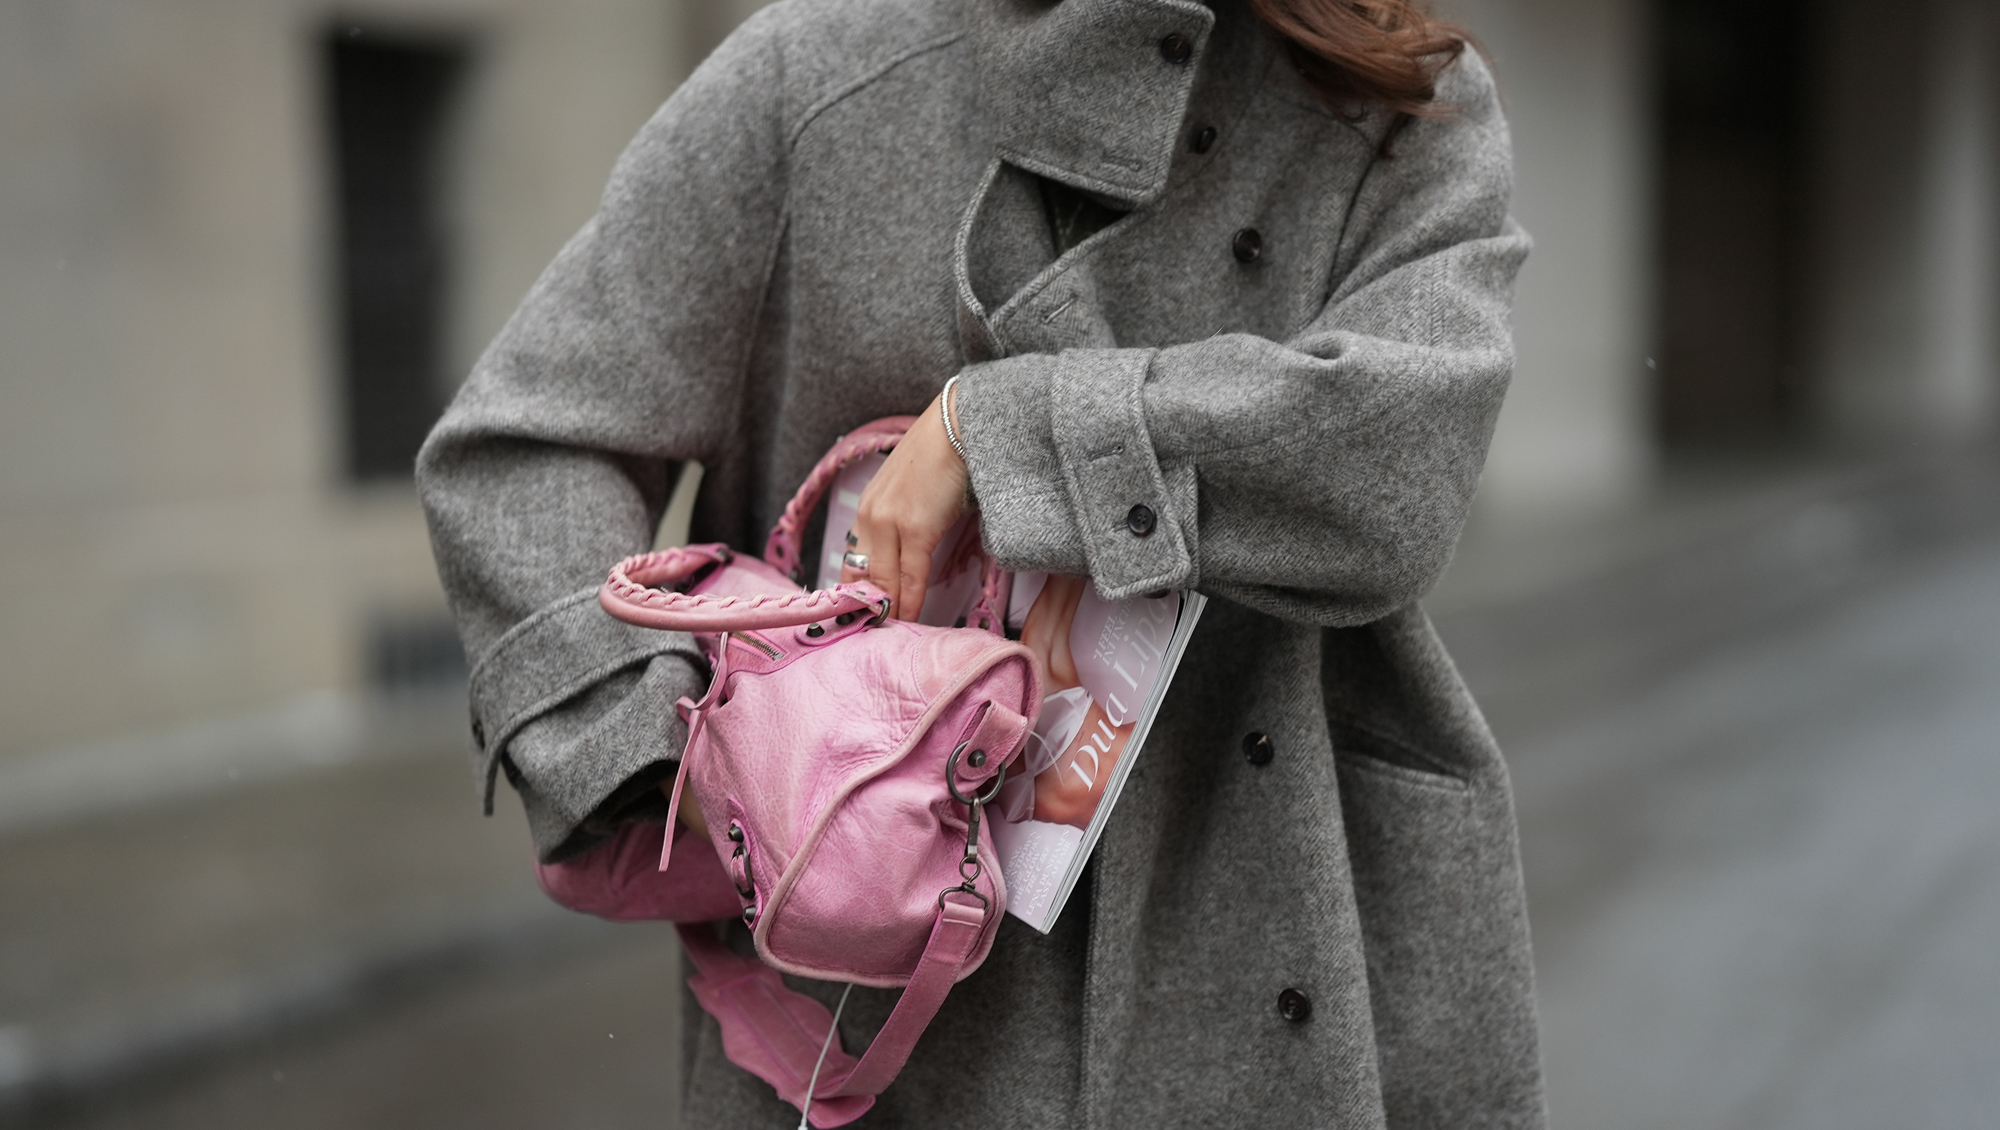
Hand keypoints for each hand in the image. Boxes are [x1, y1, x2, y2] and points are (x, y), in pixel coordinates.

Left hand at [843, 391, 970, 619]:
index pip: (855, 561)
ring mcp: (889, 523)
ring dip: (890, 611)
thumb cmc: (945, 456)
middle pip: (864, 576)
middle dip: (869, 609)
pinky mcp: (914, 528)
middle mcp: (871, 517)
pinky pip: (909, 577)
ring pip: (884, 581)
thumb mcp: (915, 492)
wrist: (958, 425)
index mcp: (869, 508)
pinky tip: (911, 619)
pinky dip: (910, 602)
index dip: (858, 593)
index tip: (862, 617)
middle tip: (872, 637)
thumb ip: (908, 523)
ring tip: (893, 635)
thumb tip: (912, 557)